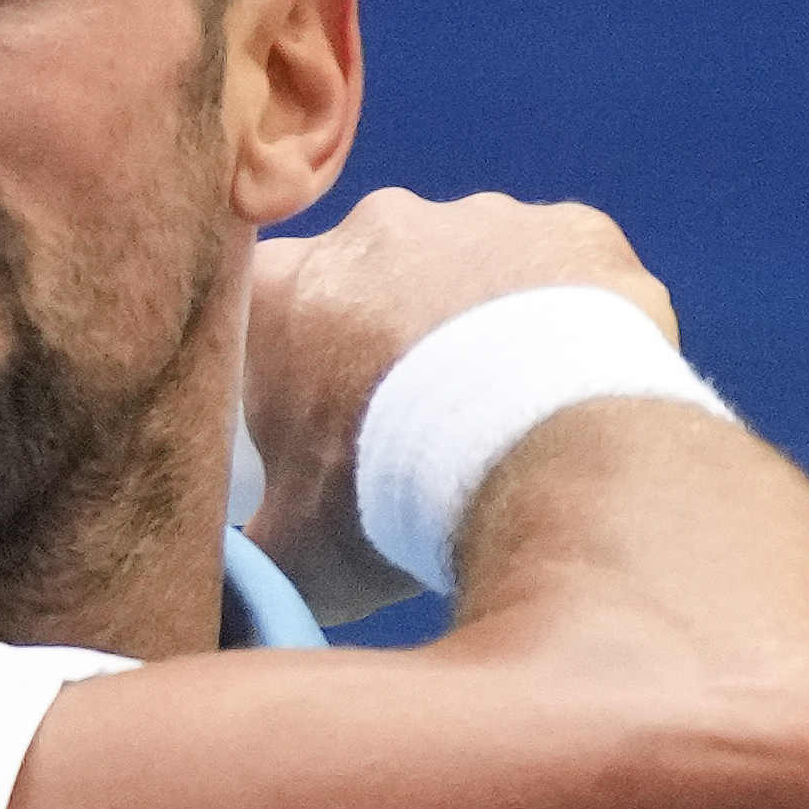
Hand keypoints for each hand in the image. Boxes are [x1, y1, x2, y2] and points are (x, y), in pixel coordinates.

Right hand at [241, 189, 678, 623]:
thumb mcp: (291, 546)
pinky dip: (570, 317)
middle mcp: (373, 227)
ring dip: (483, 326)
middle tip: (420, 426)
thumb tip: (232, 591)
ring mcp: (481, 217)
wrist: (540, 458)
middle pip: (373, 282)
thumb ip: (248, 552)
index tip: (322, 422)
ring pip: (474, 270)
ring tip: (508, 412)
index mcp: (281, 284)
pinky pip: (567, 269)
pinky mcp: (576, 227)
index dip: (291, 368)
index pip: (264, 311)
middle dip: (392, 340)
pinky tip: (572, 383)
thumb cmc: (394, 494)